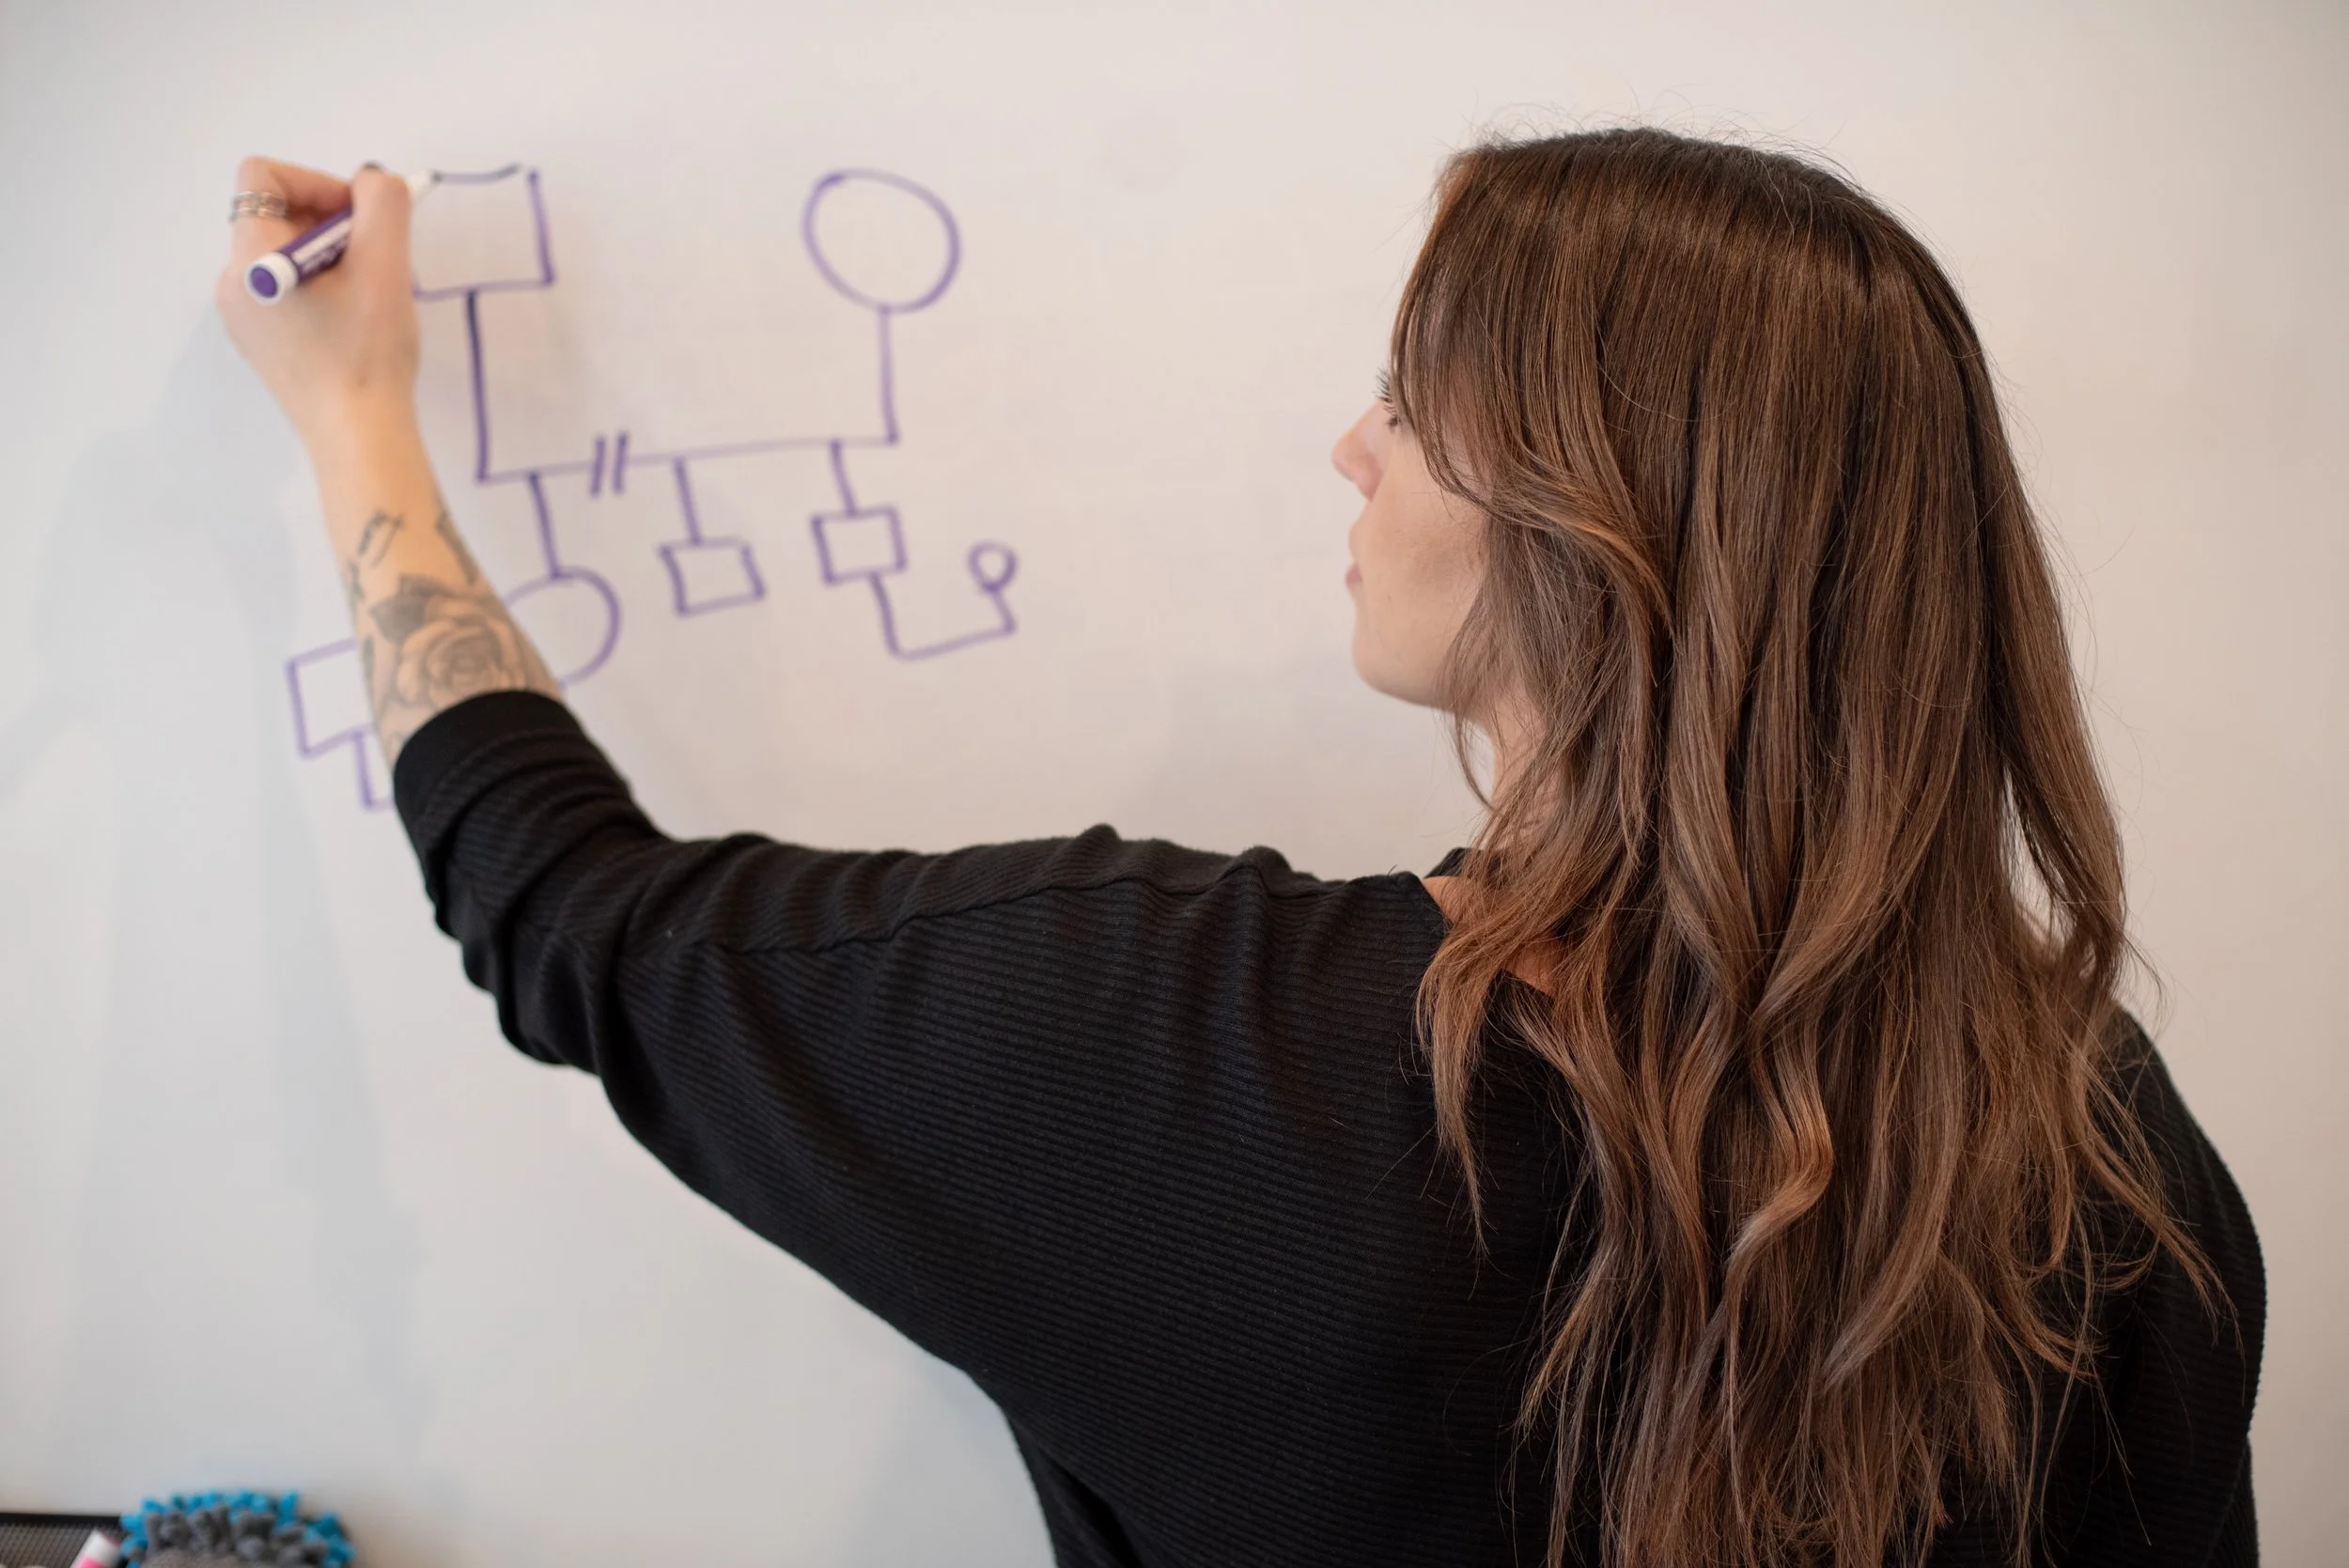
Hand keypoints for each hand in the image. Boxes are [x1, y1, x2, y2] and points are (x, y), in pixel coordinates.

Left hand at [215, 156, 421, 454]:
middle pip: (275, 216)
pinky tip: (353, 321)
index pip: (262, 178)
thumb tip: (375, 181)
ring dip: (331, 256)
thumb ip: (383, 204)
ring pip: (285, 254)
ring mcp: (242, 316)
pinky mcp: (261, 343)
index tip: (362, 217)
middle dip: (331, 222)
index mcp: (250, 257)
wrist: (358, 438)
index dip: (316, 182)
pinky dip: (320, 286)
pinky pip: (285, 289)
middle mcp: (232, 282)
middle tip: (376, 257)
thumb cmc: (367, 354)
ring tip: (368, 294)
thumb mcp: (385, 267)